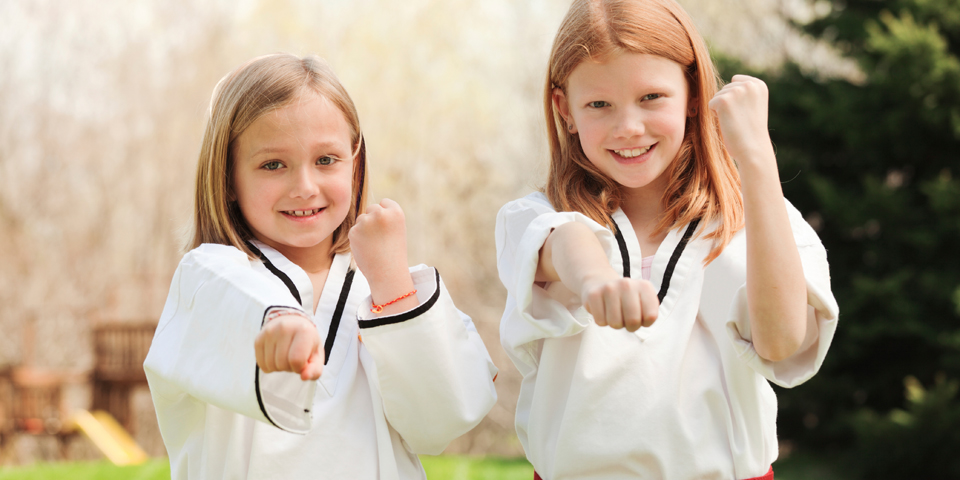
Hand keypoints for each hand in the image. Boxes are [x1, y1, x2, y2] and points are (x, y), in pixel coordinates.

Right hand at [255, 314, 322, 380]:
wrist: (293, 324)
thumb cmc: (307, 343)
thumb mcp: (317, 356)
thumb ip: (315, 370)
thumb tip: (304, 377)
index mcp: (303, 330)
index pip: (296, 360)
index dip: (300, 367)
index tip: (303, 361)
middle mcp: (284, 328)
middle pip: (282, 364)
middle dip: (289, 367)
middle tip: (294, 358)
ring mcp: (269, 332)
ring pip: (271, 365)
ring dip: (279, 367)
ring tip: (285, 356)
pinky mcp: (258, 339)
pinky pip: (261, 364)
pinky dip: (269, 366)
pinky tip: (276, 357)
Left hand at [348, 198, 416, 313]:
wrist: (388, 274)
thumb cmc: (394, 253)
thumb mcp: (396, 229)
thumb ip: (385, 217)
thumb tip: (369, 209)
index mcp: (396, 212)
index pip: (385, 202)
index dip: (385, 215)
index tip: (388, 228)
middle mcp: (381, 214)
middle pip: (372, 208)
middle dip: (373, 219)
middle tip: (380, 237)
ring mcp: (366, 222)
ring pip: (361, 218)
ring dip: (364, 228)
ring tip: (374, 244)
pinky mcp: (354, 231)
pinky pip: (354, 230)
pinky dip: (358, 238)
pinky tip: (366, 248)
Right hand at [581, 271, 658, 331]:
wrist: (599, 282)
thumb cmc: (625, 299)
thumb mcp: (643, 302)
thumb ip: (649, 313)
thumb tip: (641, 321)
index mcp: (644, 286)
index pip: (651, 316)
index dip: (645, 323)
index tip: (640, 316)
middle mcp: (627, 284)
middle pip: (633, 321)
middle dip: (630, 326)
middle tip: (626, 319)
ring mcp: (609, 288)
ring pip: (615, 323)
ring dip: (615, 324)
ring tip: (614, 313)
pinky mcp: (594, 294)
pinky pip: (600, 321)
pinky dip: (602, 321)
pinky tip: (603, 310)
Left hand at [708, 74, 774, 164]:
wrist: (752, 148)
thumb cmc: (751, 131)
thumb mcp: (753, 105)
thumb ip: (744, 93)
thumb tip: (727, 86)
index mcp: (759, 85)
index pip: (735, 81)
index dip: (735, 99)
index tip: (746, 112)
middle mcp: (749, 84)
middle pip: (725, 88)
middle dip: (728, 104)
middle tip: (740, 119)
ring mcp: (736, 91)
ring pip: (717, 96)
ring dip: (722, 110)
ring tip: (736, 121)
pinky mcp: (724, 100)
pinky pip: (711, 104)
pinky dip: (716, 115)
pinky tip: (729, 123)